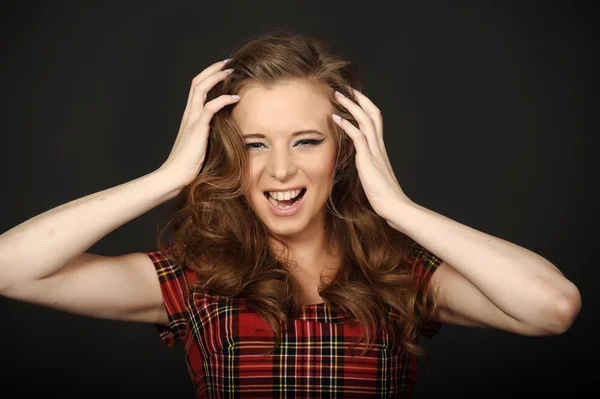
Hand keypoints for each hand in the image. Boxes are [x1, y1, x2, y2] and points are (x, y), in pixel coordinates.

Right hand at [159, 60, 239, 186]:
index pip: (197, 88)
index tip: (224, 69)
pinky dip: (223, 99)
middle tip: (230, 62)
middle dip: (213, 69)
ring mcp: (191, 120)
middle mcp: (188, 114)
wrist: (174, 176)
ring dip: (217, 77)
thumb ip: (209, 133)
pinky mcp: (197, 129)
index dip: (209, 76)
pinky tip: (235, 97)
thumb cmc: (188, 165)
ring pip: (201, 89)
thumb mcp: (201, 144)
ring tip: (232, 71)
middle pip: (197, 82)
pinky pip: (210, 108)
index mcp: (189, 117)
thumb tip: (225, 131)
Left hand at [331, 88, 412, 222]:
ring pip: (365, 120)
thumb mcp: (372, 175)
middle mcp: (379, 145)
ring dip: (351, 105)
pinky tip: (336, 118)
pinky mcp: (368, 159)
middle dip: (359, 99)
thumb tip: (356, 161)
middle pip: (372, 113)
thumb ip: (366, 165)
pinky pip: (358, 136)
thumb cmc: (383, 195)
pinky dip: (346, 124)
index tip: (354, 97)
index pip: (375, 120)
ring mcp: (375, 151)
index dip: (365, 106)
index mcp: (380, 148)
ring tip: (338, 96)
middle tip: (345, 89)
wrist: (393, 205)